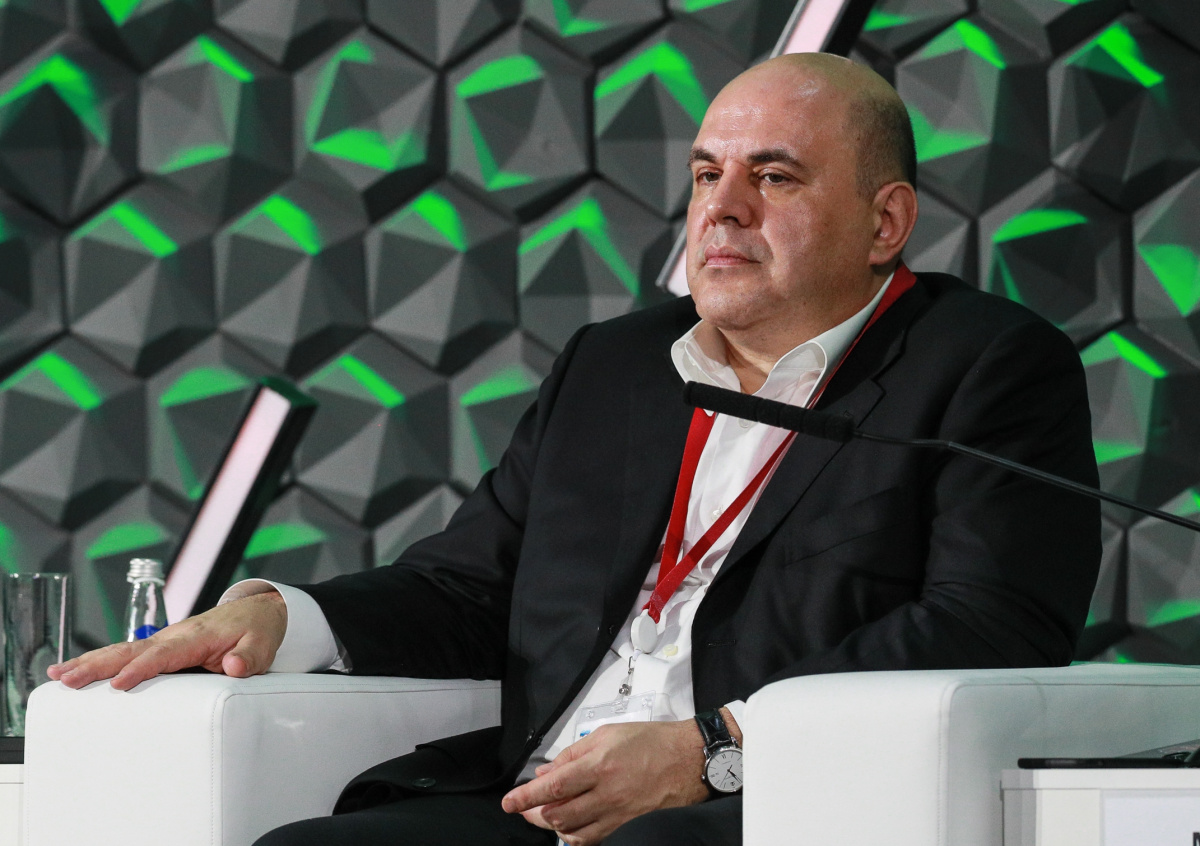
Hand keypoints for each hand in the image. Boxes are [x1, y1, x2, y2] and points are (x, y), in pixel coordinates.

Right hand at [46, 592, 286, 690]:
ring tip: (57, 675)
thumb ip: (250, 657)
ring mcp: (165, 639)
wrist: (259, 612)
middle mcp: (174, 635)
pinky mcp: (161, 646)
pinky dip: (99, 660)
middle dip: (98, 664)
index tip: (118, 685)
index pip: (164, 654)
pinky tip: (73, 671)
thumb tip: (235, 666)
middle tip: (66, 679)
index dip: (140, 669)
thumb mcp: (263, 645)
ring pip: (122, 649)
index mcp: (197, 637)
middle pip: (131, 650)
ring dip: (89, 662)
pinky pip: (126, 652)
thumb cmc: (258, 631)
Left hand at [501, 720, 708, 845]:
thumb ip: (573, 754)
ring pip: (573, 833)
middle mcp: (607, 794)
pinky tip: (569, 827)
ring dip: (553, 826)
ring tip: (546, 815)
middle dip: (534, 813)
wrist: (688, 760)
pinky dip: (574, 837)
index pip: (554, 787)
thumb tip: (545, 774)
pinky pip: (593, 840)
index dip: (527, 797)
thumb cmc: (650, 741)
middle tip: (524, 807)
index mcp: (600, 765)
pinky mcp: (627, 828)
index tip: (508, 802)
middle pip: (559, 815)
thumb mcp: (608, 734)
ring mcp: (618, 815)